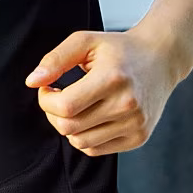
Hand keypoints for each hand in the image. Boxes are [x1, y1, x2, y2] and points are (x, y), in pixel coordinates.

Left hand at [25, 28, 179, 156]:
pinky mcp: (139, 138)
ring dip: (67, 127)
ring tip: (74, 106)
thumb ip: (55, 60)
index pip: (65, 106)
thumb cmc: (118, 49)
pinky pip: (96, 150)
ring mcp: (135, 125)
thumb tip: (32, 82)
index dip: (46, 99)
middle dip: (53, 113)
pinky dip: (84, 137)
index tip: (48, 87)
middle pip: (69, 127)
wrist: (160, 59)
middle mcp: (127, 105)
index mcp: (113, 79)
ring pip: (80, 142)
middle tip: (57, 97)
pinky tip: (89, 117)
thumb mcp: (85, 42)